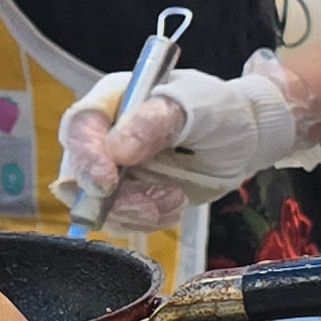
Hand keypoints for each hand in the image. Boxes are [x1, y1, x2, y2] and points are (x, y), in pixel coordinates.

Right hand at [55, 52, 318, 229]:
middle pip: (77, 173)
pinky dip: (148, 220)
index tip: (107, 183)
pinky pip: (122, 220)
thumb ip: (155, 122)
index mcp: (114, 100)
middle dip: (112, 198)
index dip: (85, 156)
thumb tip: (117, 150)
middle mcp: (104, 135)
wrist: (243, 140)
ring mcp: (113, 169)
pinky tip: (174, 203)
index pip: (79, 126)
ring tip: (174, 199)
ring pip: (97, 205)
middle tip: (149, 206)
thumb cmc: (219, 110)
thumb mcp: (196, 106)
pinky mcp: (128, 196)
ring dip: (134, 212)